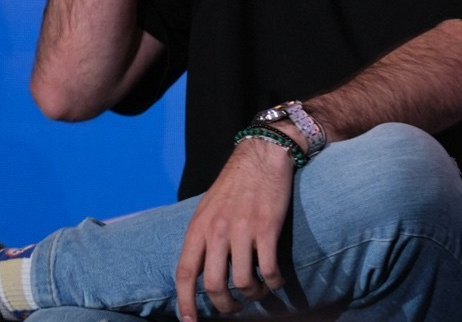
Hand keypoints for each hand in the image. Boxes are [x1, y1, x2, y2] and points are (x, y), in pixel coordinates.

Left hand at [175, 138, 295, 321]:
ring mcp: (243, 229)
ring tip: (257, 292)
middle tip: (233, 308)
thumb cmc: (235, 183)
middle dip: (224, 306)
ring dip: (252, 295)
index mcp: (199, 226)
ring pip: (242, 283)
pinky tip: (276, 281)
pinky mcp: (267, 228)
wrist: (262, 154)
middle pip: (214, 285)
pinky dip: (273, 283)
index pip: (185, 273)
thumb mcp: (208, 207)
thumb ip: (202, 236)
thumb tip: (198, 272)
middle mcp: (218, 230)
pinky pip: (268, 270)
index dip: (185, 303)